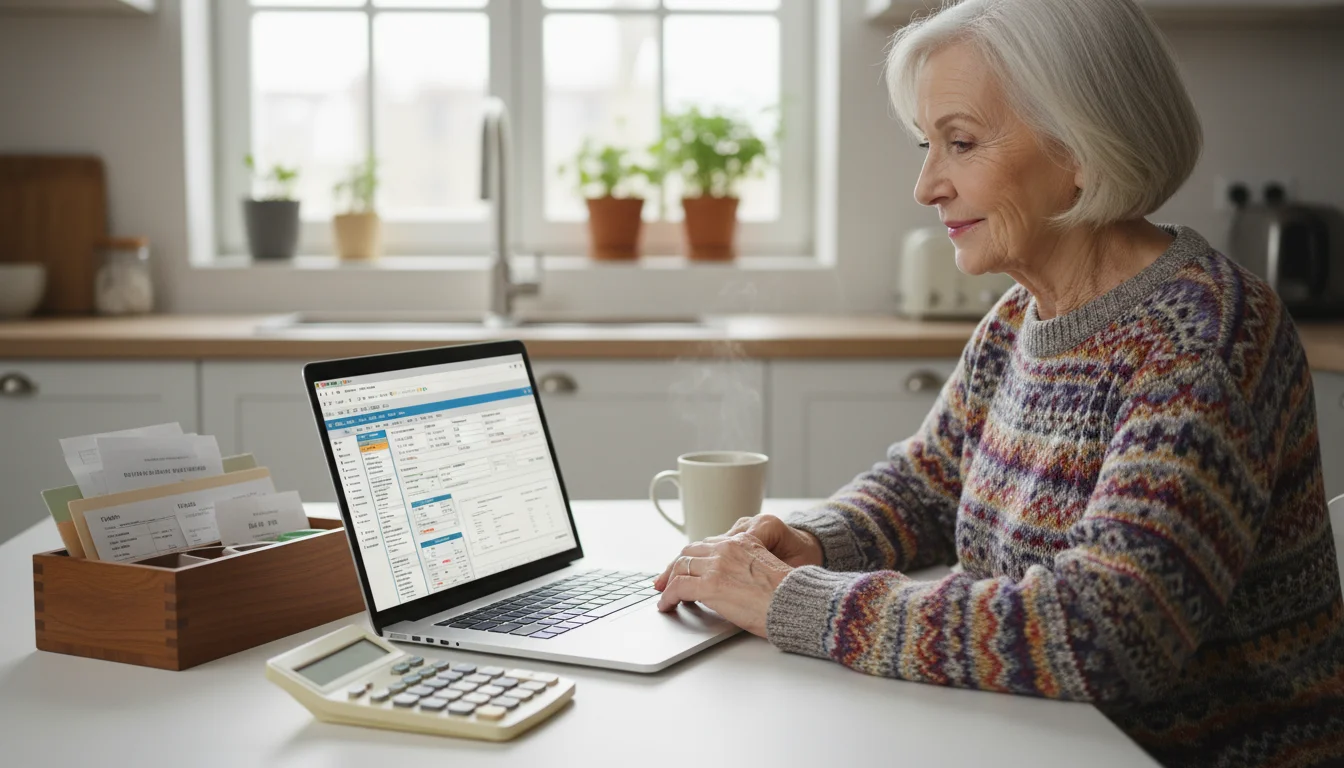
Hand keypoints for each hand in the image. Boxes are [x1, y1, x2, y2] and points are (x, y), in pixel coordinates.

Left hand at [653, 513, 821, 595]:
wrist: (796, 602)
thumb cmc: (788, 594)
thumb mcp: (765, 570)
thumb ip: (744, 568)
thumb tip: (729, 584)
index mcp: (743, 541)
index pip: (707, 545)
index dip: (691, 558)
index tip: (683, 567)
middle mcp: (727, 548)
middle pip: (689, 552)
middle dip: (675, 567)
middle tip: (664, 580)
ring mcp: (717, 565)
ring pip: (680, 567)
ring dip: (669, 581)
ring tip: (664, 595)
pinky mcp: (711, 584)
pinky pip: (679, 587)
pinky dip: (668, 597)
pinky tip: (666, 605)